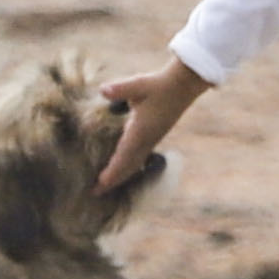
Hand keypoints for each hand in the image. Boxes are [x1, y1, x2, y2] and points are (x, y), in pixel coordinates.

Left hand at [98, 58, 211, 192]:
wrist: (183, 85)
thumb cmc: (158, 85)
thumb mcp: (137, 85)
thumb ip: (119, 89)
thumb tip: (103, 90)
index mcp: (140, 132)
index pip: (123, 157)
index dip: (111, 172)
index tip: (100, 184)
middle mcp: (146, 140)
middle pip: (128, 166)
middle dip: (112, 180)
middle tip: (95, 193)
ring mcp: (151, 139)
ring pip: (134, 164)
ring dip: (120, 175)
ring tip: (106, 185)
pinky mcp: (154, 135)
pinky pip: (139, 157)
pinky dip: (128, 166)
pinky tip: (123, 167)